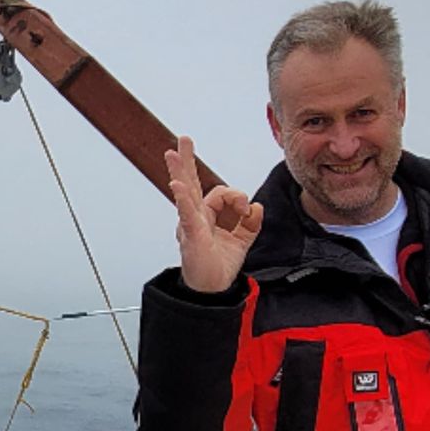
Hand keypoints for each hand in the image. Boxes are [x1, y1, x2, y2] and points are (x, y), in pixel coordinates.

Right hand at [165, 135, 262, 294]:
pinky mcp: (191, 235)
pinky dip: (183, 199)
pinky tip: (178, 186)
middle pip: (191, 183)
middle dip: (186, 160)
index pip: (221, 194)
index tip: (247, 211)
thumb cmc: (218, 265)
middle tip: (182, 140)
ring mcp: (191, 224)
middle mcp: (196, 217)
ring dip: (181, 171)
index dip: (237, 197)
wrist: (212, 290)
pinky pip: (187, 213)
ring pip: (186, 193)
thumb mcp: (242, 240)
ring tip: (173, 153)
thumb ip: (251, 221)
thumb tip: (256, 205)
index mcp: (207, 216)